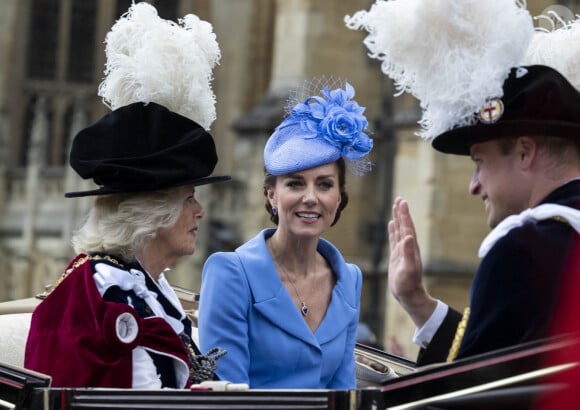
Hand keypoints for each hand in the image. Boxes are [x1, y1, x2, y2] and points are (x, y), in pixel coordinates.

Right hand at [388, 197, 436, 326]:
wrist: (408, 296)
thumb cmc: (408, 285)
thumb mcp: (408, 270)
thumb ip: (408, 254)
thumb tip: (407, 237)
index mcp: (410, 248)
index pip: (407, 227)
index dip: (404, 215)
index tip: (401, 202)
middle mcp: (407, 247)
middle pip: (404, 226)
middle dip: (402, 213)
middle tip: (399, 199)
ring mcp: (402, 251)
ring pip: (399, 230)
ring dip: (398, 219)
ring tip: (396, 207)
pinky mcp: (397, 256)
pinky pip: (394, 239)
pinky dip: (393, 230)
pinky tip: (391, 224)